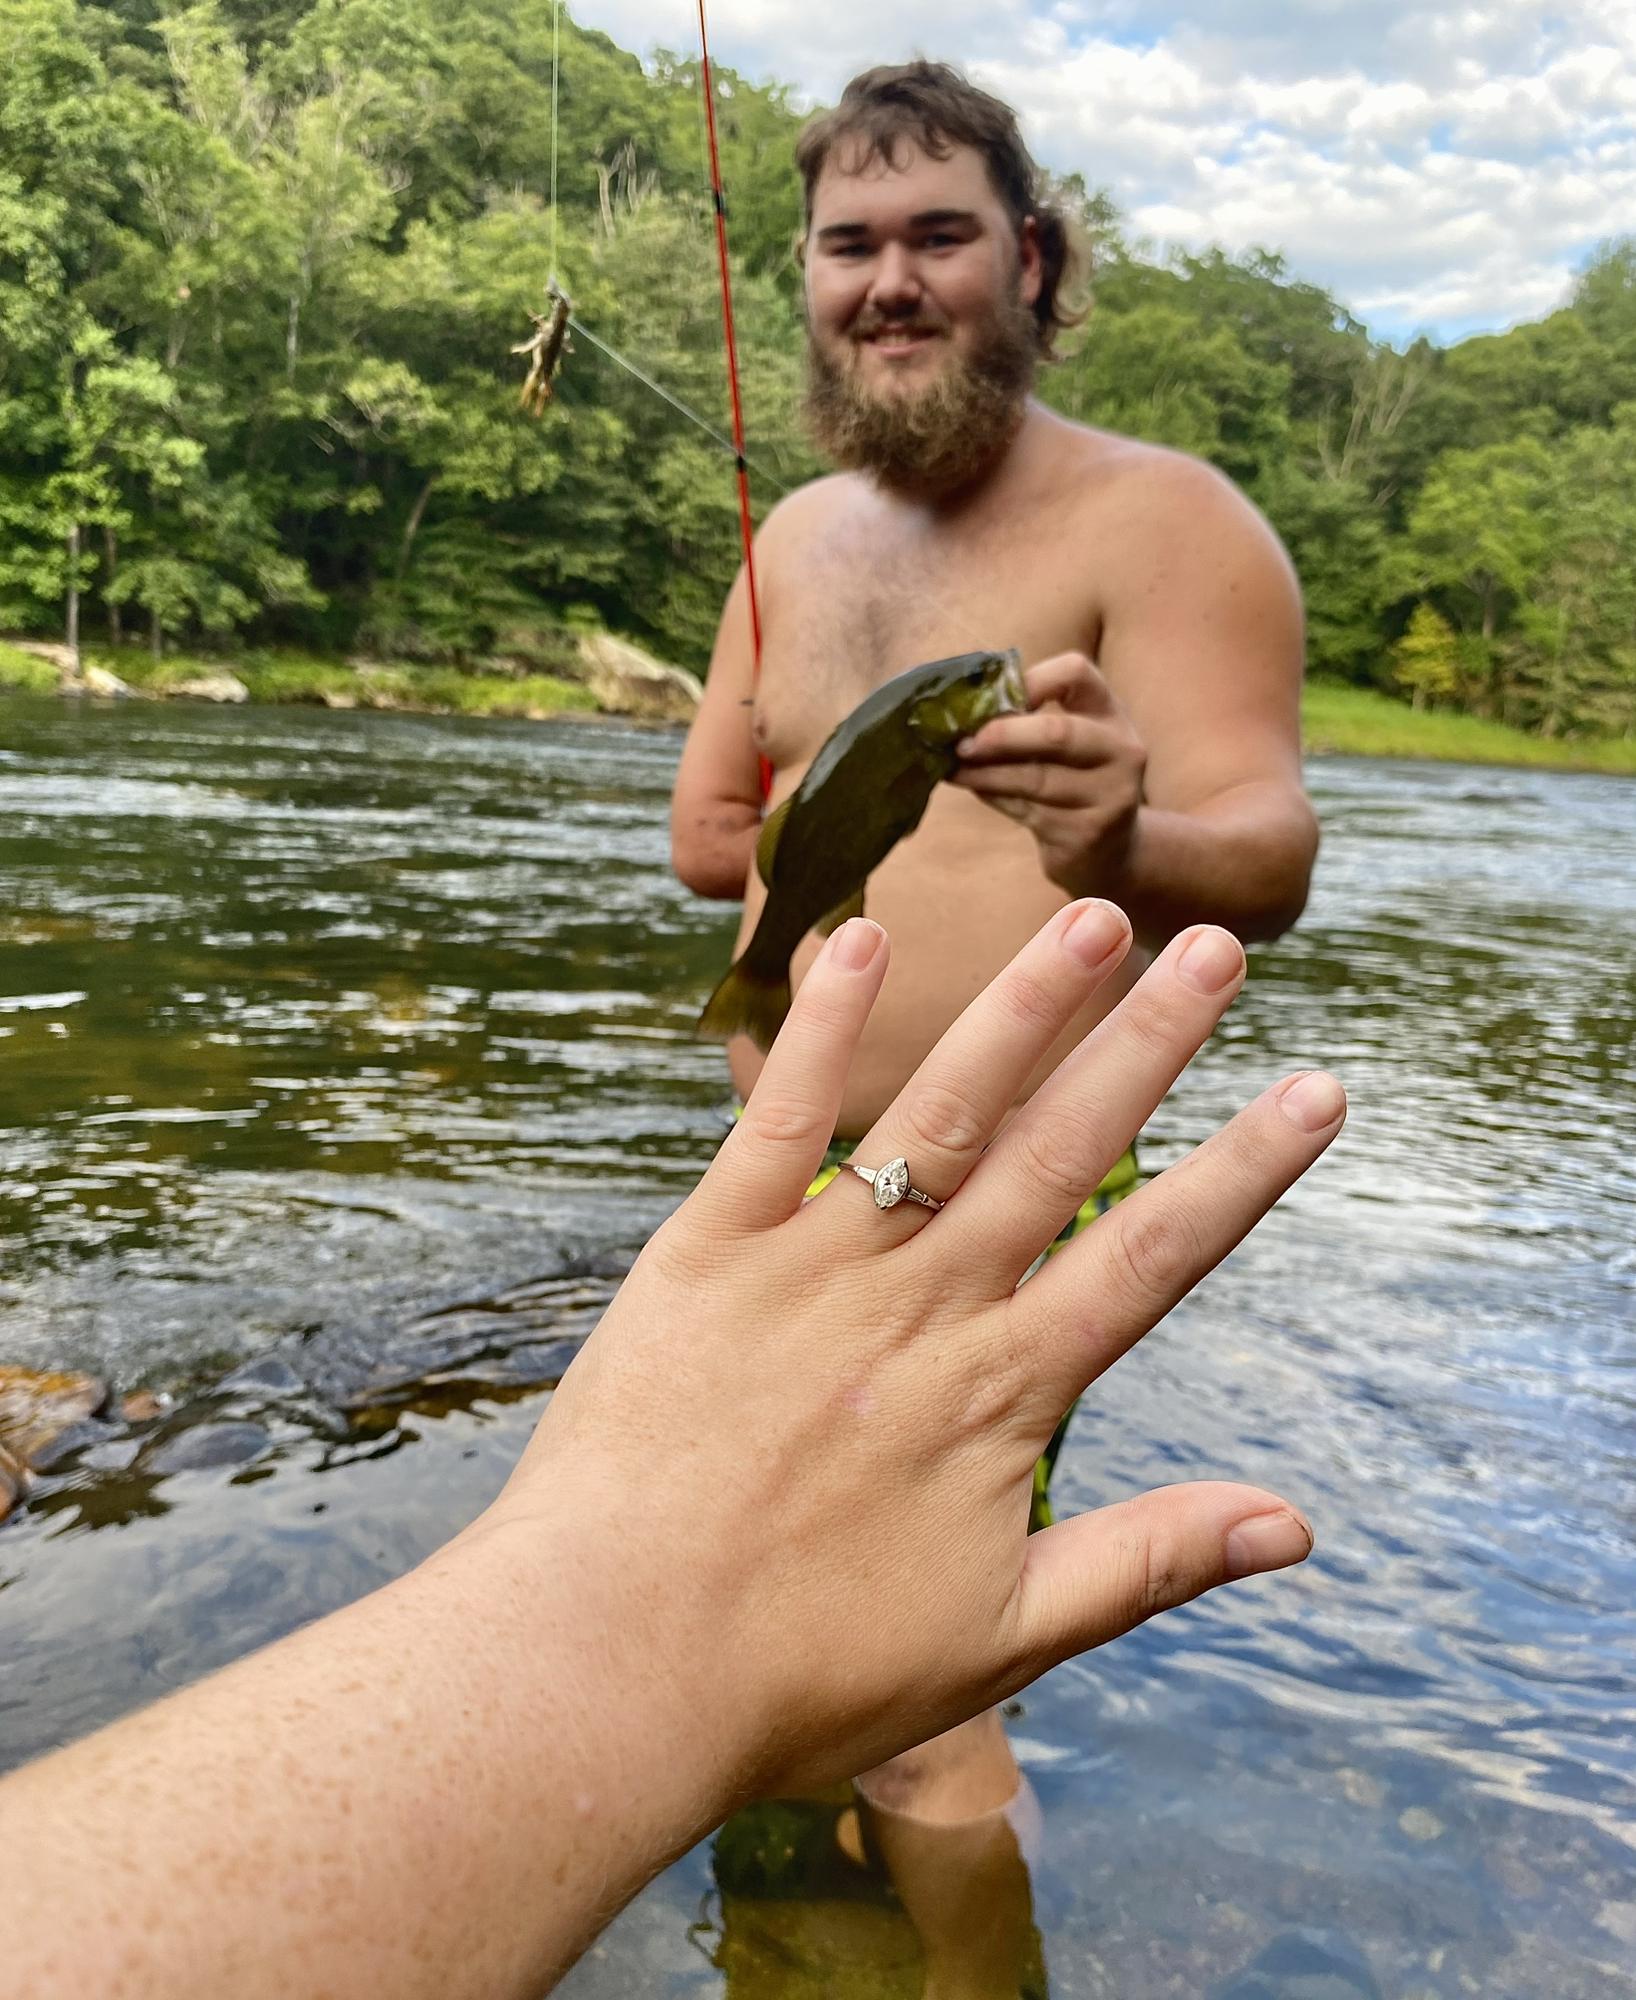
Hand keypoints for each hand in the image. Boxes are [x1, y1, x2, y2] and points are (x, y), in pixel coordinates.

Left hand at [492, 901, 1343, 1810]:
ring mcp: (815, 1269)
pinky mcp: (709, 1250)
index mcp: (1000, 1397)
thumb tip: (1295, 1526)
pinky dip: (820, 1028)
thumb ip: (1146, 1562)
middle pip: (1062, 1153)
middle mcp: (923, 1310)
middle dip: (1148, 1045)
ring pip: (941, 1112)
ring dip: (1021, 1009)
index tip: (1317, 1091)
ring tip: (1090, 917)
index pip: (1152, 1258)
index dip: (1243, 1172)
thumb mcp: (1002, 1641)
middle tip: (1218, 947)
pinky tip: (862, 935)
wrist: (608, 1667)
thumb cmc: (798, 1676)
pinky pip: (775, 1119)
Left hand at [951, 652, 1146, 895]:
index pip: (1076, 673)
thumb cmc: (1074, 782)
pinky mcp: (1086, 833)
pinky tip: (973, 787)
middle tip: (962, 742)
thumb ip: (1029, 722)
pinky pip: (1027, 810)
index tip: (993, 698)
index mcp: (1111, 713)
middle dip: (1002, 736)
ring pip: (1035, 778)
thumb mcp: (1067, 744)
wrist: (1110, 849)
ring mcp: (1109, 795)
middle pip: (1057, 733)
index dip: (1029, 680)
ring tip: (953, 767)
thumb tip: (961, 712)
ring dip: (985, 772)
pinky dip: (993, 796)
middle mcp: (1121, 751)